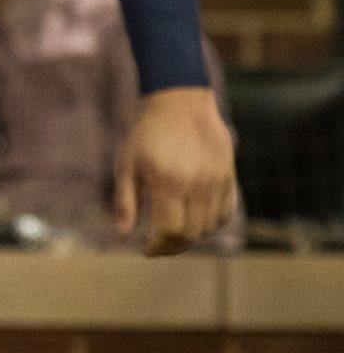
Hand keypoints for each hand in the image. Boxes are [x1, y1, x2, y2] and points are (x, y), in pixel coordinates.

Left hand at [112, 87, 236, 255]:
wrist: (180, 102)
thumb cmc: (147, 133)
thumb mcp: (127, 164)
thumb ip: (125, 201)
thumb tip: (124, 234)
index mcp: (169, 182)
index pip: (170, 231)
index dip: (158, 247)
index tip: (146, 250)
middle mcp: (198, 184)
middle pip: (192, 234)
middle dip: (173, 246)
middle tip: (158, 244)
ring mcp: (217, 181)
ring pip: (210, 227)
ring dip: (192, 236)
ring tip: (173, 232)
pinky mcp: (229, 176)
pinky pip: (226, 213)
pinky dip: (212, 224)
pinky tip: (195, 221)